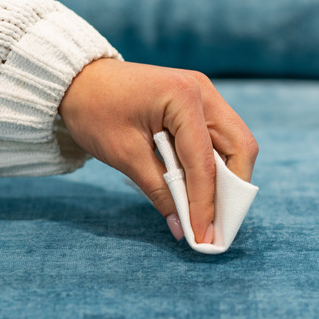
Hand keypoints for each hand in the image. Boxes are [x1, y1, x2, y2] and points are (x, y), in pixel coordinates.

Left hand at [58, 59, 257, 242]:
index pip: (205, 161)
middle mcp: (203, 91)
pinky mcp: (198, 103)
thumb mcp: (124, 155)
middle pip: (240, 147)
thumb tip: (182, 228)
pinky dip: (215, 166)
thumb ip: (158, 190)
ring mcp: (204, 94)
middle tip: (217, 226)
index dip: (206, 203)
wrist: (78, 81)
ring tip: (210, 213)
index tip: (204, 237)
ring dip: (227, 179)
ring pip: (235, 143)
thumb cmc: (95, 110)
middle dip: (233, 190)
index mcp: (183, 96)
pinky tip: (200, 189)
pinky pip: (219, 139)